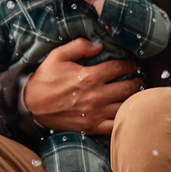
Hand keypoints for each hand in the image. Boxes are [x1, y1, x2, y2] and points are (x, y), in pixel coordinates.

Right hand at [24, 38, 141, 135]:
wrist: (32, 106)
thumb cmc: (45, 79)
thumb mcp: (58, 55)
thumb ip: (79, 46)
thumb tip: (99, 45)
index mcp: (90, 76)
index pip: (118, 68)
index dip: (129, 65)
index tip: (133, 65)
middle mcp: (97, 95)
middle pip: (127, 88)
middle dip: (136, 82)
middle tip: (138, 79)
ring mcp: (96, 113)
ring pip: (125, 106)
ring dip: (134, 99)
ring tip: (136, 95)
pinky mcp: (93, 126)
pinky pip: (116, 124)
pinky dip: (125, 119)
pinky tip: (127, 112)